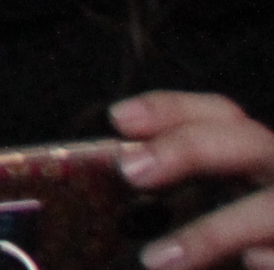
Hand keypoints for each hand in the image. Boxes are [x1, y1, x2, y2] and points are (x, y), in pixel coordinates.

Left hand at [112, 92, 273, 269]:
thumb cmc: (254, 225)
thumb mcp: (222, 190)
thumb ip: (169, 175)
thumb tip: (106, 161)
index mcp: (258, 155)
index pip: (221, 115)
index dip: (171, 109)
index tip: (119, 118)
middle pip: (246, 143)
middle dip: (187, 149)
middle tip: (130, 170)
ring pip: (266, 211)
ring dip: (210, 232)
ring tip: (155, 259)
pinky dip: (271, 257)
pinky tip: (250, 261)